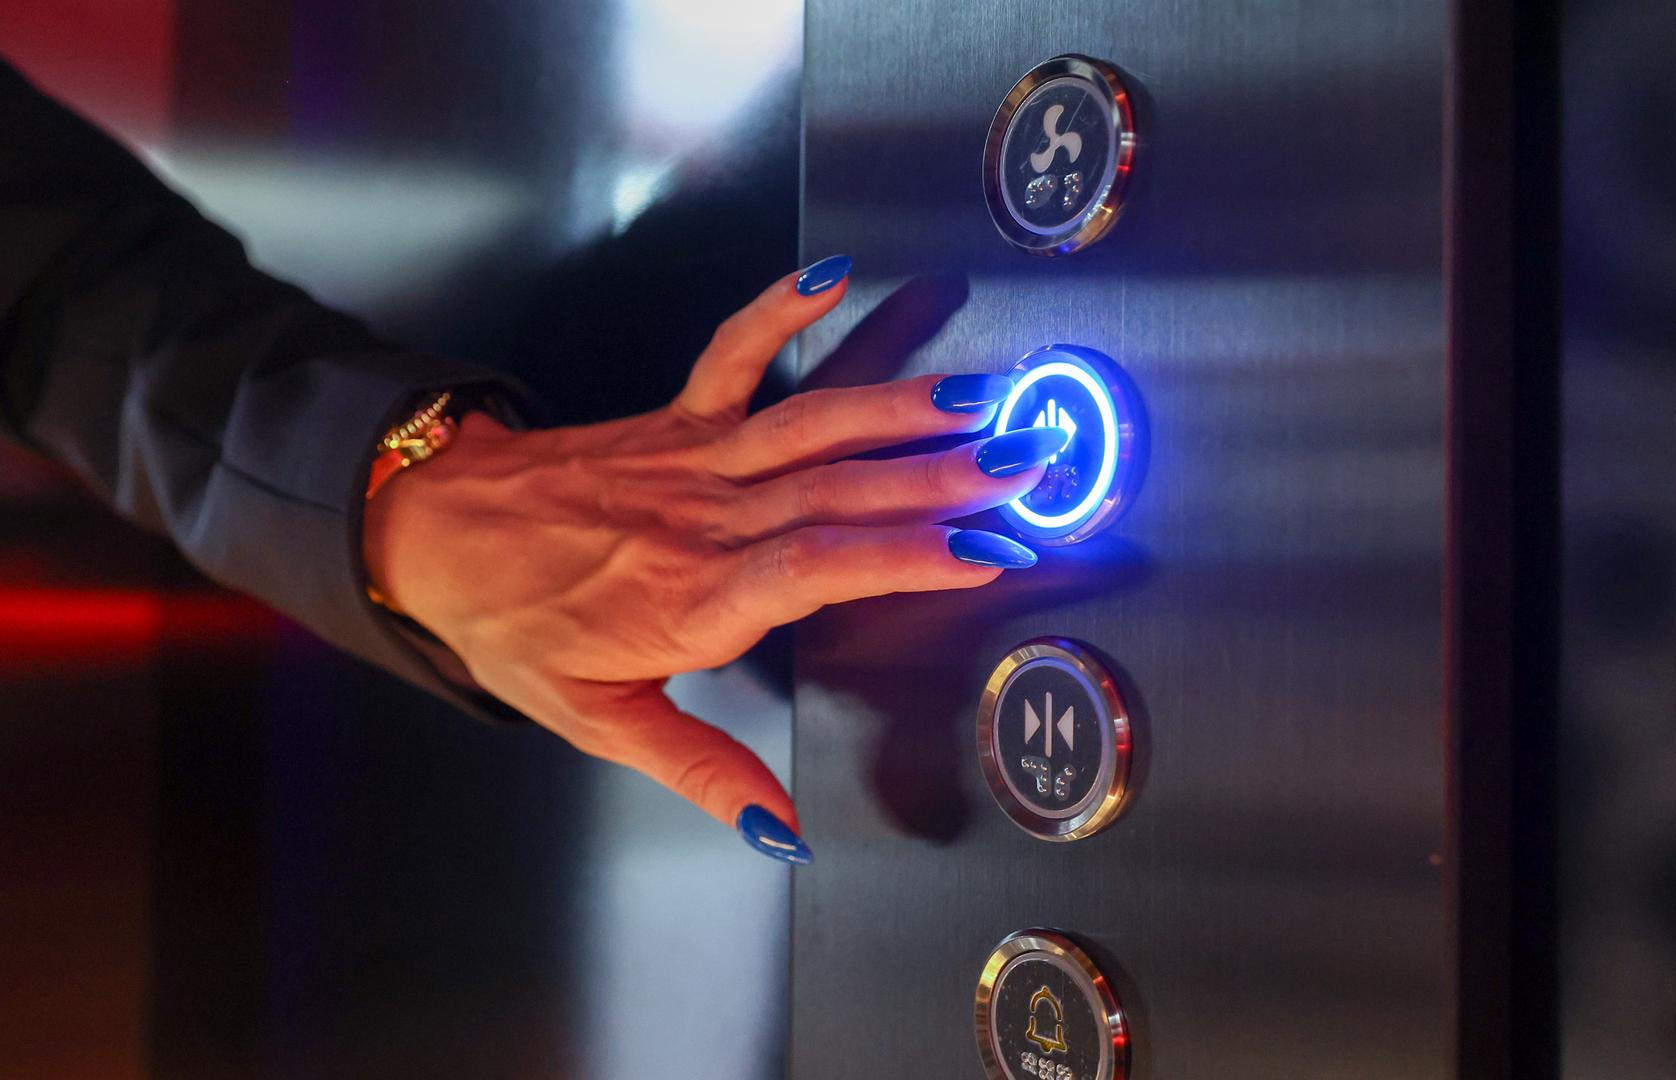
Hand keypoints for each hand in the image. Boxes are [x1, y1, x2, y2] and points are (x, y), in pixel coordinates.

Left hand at [361, 256, 1067, 861]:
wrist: (433, 533)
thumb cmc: (517, 626)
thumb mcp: (599, 719)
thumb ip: (701, 770)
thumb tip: (783, 829)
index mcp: (698, 596)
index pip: (822, 566)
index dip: (910, 553)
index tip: (987, 549)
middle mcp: (709, 517)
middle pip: (843, 489)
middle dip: (946, 475)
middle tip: (1032, 462)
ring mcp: (696, 456)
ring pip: (814, 424)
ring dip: (904, 409)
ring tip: (985, 400)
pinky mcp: (680, 416)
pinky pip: (735, 351)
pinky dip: (782, 309)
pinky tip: (833, 277)